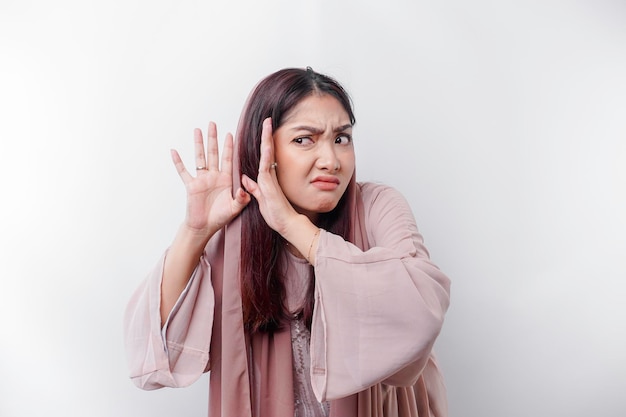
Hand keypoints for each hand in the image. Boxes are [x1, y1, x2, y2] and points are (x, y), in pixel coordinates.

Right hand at [171, 122, 250, 237]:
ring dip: (198, 144)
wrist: (204, 227)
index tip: (230, 133)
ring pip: (199, 158)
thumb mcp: (235, 208)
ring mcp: (201, 180)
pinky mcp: (191, 186)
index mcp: (225, 179)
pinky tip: (174, 151)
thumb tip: (244, 191)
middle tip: (213, 124)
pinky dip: (178, 162)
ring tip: (197, 130)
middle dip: (213, 138)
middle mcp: (213, 176)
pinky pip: (183, 172)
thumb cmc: (220, 217)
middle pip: (213, 153)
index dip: (228, 147)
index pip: (227, 159)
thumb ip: (241, 199)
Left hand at [241, 118, 299, 234]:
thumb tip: (245, 179)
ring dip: (267, 139)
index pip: (263, 157)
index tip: (264, 131)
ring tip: (267, 124)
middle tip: (268, 121)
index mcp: (266, 179)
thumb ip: (253, 189)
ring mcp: (270, 179)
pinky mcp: (270, 184)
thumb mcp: (260, 200)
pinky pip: (266, 165)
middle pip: (266, 151)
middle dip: (266, 135)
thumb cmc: (277, 215)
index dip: (263, 144)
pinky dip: (266, 153)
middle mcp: (268, 176)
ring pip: (267, 154)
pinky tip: (266, 143)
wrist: (287, 225)